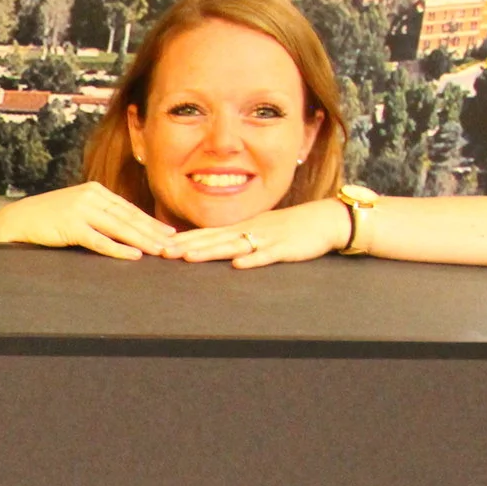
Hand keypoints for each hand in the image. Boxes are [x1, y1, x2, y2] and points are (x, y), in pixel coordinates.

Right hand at [0, 182, 174, 260]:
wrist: (17, 220)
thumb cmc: (46, 219)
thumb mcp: (75, 209)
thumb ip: (97, 214)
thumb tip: (121, 227)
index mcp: (94, 190)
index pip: (129, 209)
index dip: (151, 222)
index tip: (169, 233)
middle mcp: (91, 197)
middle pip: (129, 217)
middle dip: (153, 232)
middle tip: (174, 244)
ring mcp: (81, 210)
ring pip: (119, 228)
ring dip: (143, 241)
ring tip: (161, 251)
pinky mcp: (71, 226)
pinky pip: (99, 240)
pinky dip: (118, 248)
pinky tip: (134, 255)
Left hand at [163, 200, 351, 268]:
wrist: (325, 220)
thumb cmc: (290, 227)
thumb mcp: (259, 229)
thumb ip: (236, 236)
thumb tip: (211, 244)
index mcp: (242, 226)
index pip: (208, 232)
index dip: (184, 239)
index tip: (160, 245)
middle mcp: (250, 230)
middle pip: (214, 238)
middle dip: (187, 245)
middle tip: (162, 252)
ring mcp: (267, 238)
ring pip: (234, 245)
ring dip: (210, 251)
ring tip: (188, 257)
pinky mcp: (285, 249)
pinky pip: (267, 255)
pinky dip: (253, 260)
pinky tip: (237, 265)